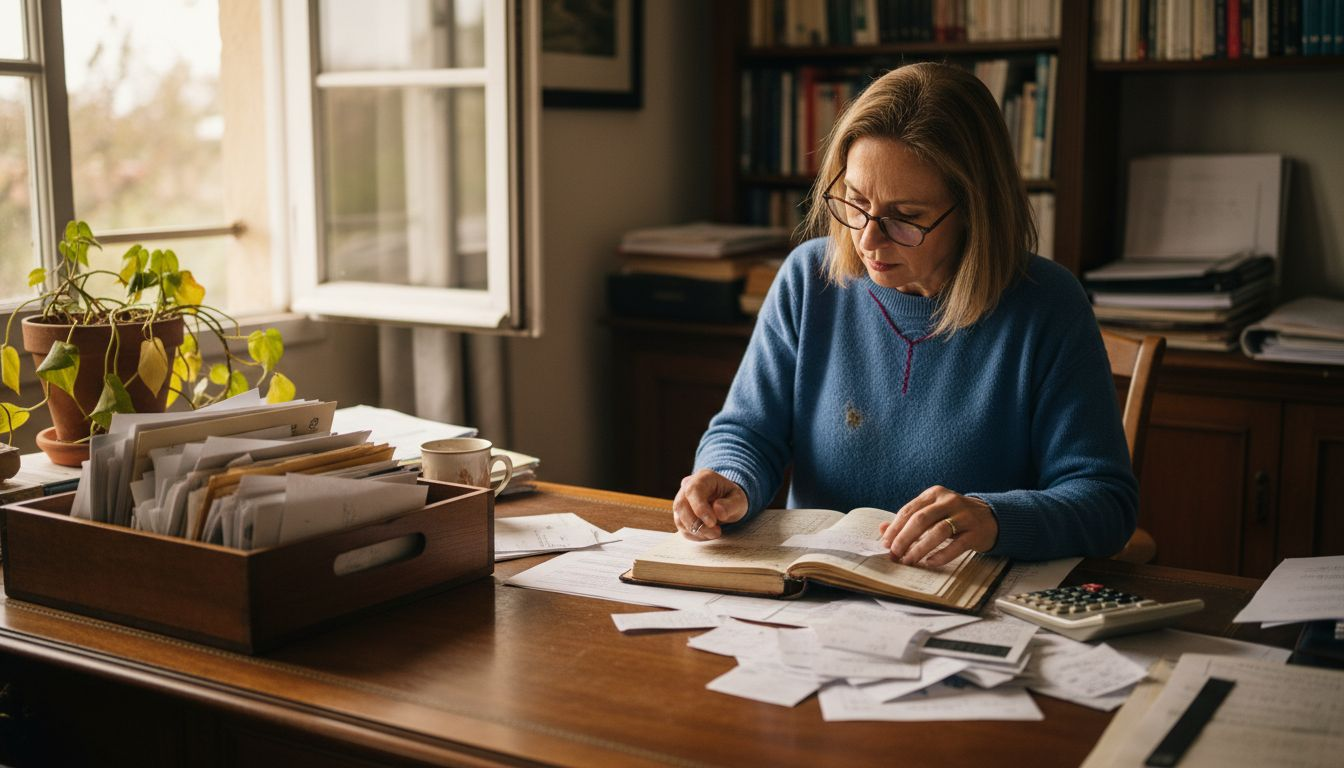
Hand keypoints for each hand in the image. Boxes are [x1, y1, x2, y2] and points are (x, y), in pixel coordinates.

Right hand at [672, 469, 747, 540]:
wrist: (727, 502)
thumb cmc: (732, 499)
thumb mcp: (739, 500)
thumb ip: (730, 505)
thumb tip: (717, 510)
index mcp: (703, 478)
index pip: (693, 490)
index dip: (700, 508)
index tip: (712, 523)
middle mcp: (687, 486)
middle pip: (681, 505)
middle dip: (698, 524)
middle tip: (716, 532)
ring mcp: (681, 500)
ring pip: (679, 518)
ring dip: (697, 531)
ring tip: (715, 533)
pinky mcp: (680, 514)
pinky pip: (682, 528)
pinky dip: (694, 535)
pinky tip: (708, 534)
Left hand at [878, 485, 996, 566]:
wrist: (990, 518)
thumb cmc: (954, 516)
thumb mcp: (932, 512)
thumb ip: (908, 519)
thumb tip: (882, 528)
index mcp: (935, 493)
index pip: (909, 510)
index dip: (895, 528)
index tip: (886, 543)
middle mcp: (949, 501)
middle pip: (921, 519)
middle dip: (904, 538)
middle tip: (895, 554)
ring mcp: (964, 515)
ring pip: (938, 531)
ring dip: (920, 548)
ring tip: (909, 560)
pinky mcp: (975, 531)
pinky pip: (956, 545)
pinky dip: (941, 555)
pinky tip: (929, 562)